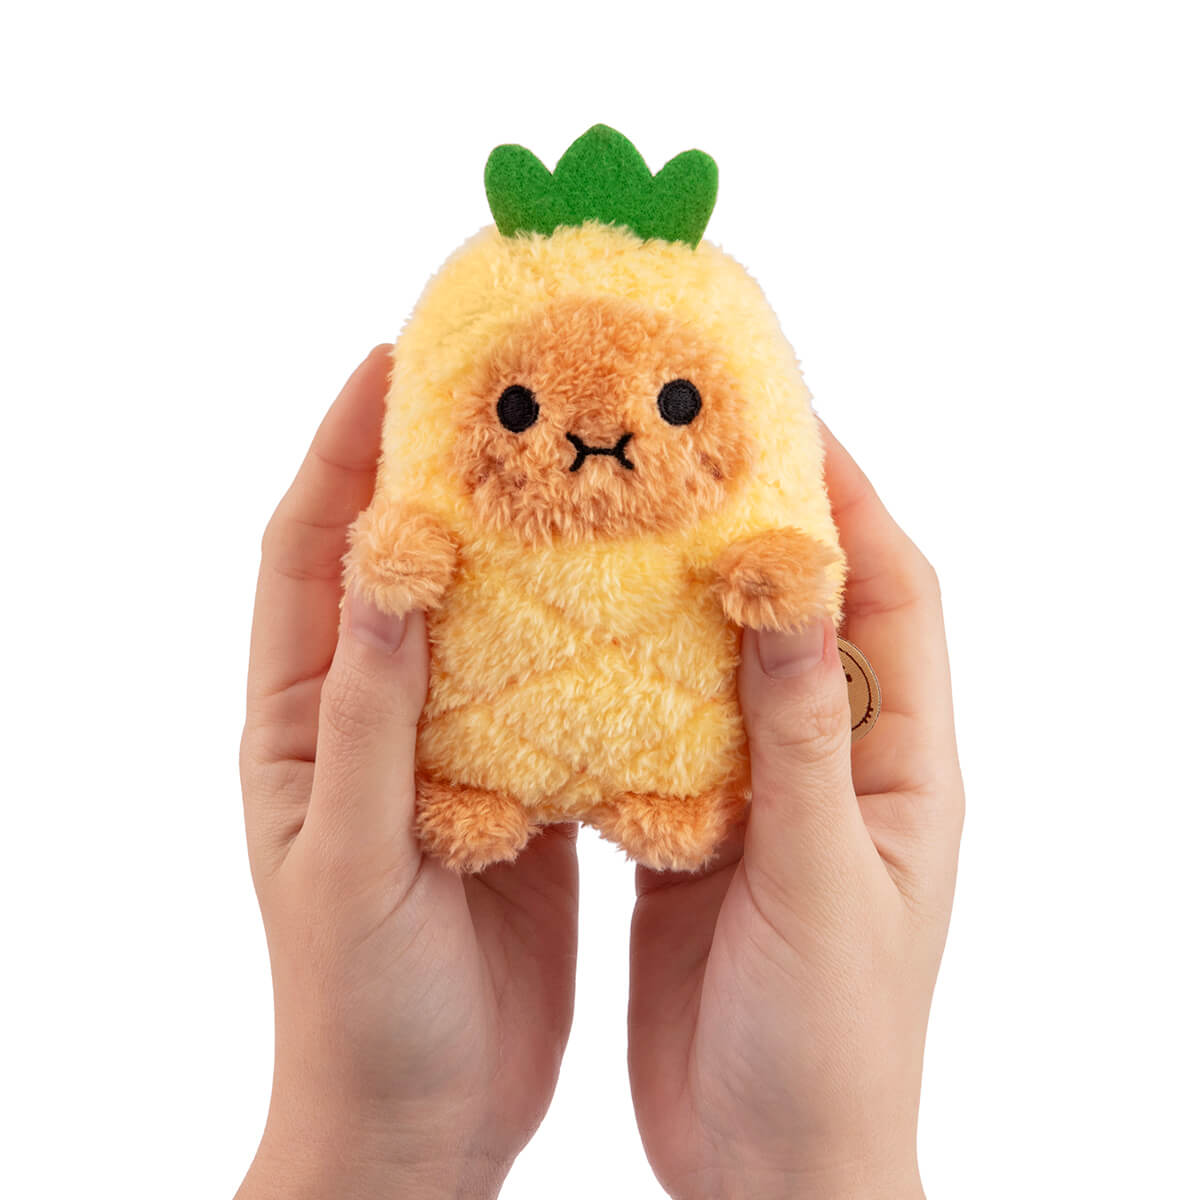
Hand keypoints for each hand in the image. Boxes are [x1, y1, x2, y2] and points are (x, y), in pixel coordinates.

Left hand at [236, 348, 578, 1199]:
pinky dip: (576, 632)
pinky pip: (541, 687)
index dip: (342, 449)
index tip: (393, 360)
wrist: (418, 1126)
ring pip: (478, 615)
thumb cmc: (358, 1011)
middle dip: (438, 467)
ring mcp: (447, 752)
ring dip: (517, 542)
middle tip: (506, 390)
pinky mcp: (513, 791)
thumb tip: (388, 557)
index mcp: (305, 726)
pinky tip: (636, 596)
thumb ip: (370, 712)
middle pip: (398, 562)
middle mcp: (371, 721)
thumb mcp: (350, 856)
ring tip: (584, 469)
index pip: (309, 550)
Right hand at [628, 422, 962, 1198]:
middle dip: (760, 525)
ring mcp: (765, 798)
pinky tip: (572, 642)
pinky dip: (634, 679)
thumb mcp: (822, 882)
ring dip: (686, 596)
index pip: (894, 595)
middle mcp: (837, 767)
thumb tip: (788, 582)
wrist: (774, 1172)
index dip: (848, 499)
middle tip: (683, 450)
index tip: (782, 418)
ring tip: (616, 524)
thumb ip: (800, 737)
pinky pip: (671, 731)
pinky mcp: (698, 835)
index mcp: (899, 770)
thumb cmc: (830, 1051)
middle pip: (810, 611)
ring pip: (731, 663)